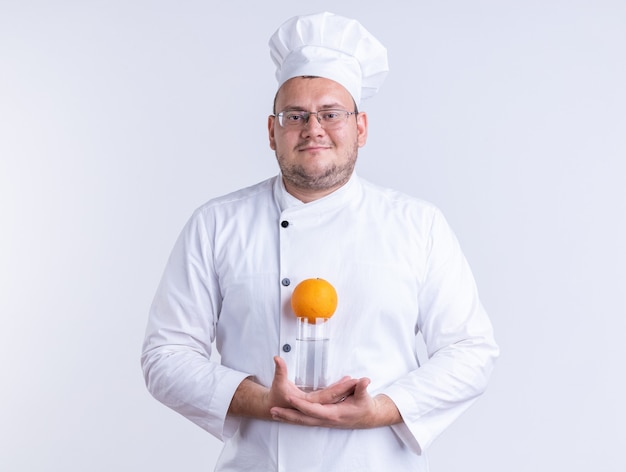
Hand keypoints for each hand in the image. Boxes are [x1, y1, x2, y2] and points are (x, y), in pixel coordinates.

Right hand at [228, 356, 357, 419]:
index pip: (328, 395)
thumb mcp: (278, 382)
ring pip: (335, 397)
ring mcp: (316, 405)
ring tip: (357, 379)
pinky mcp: (316, 402)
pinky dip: (339, 390)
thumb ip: (280, 370)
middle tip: (360, 379)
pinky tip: (347, 382)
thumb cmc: (275, 396)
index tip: (352, 380)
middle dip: (348, 388)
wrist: (272, 408)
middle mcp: (315, 405)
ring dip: (345, 389)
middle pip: (335, 397)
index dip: (340, 387)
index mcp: (308, 402)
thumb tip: (277, 357)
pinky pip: (331, 397)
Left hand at [269, 363, 401, 428]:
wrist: (367, 417)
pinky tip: (285, 416)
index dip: (302, 404)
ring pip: (302, 421)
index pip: (314, 409)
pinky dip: (294, 418)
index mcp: (334, 413)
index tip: (290, 397)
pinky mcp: (322, 419)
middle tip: (273, 410)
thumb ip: (362, 388)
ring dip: (288, 418)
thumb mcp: (364, 397)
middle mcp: (326, 419)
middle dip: (288, 415)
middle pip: (303, 419)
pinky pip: (305, 420)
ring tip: (273, 413)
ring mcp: (323, 421)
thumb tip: (364, 380)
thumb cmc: (365, 407)